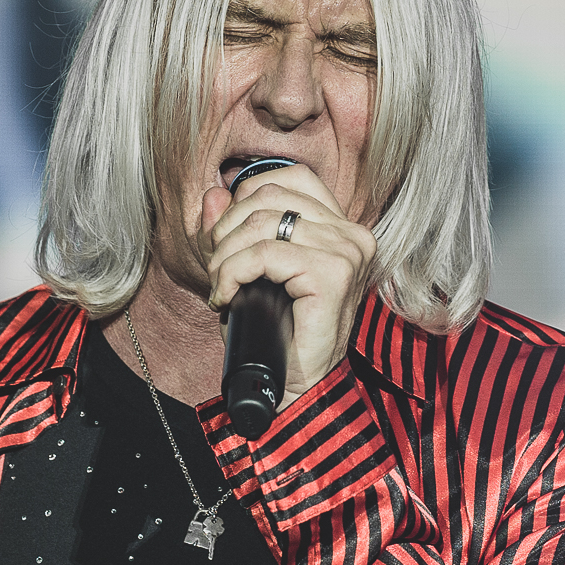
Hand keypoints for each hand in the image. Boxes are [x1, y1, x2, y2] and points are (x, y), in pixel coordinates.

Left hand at [198, 164, 375, 409]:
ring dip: (226, 255)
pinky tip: (227, 297)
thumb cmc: (278, 334)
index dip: (247, 197)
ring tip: (221, 286)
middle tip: (217, 269)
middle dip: (227, 229)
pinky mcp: (331, 276)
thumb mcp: (250, 273)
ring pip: (262, 223)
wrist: (295, 387)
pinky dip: (233, 273)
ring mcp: (346, 254)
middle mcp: (352, 235)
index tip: (228, 239)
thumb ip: (233, 231)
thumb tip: (213, 195)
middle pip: (270, 195)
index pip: (292, 177)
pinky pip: (264, 254)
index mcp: (342, 228)